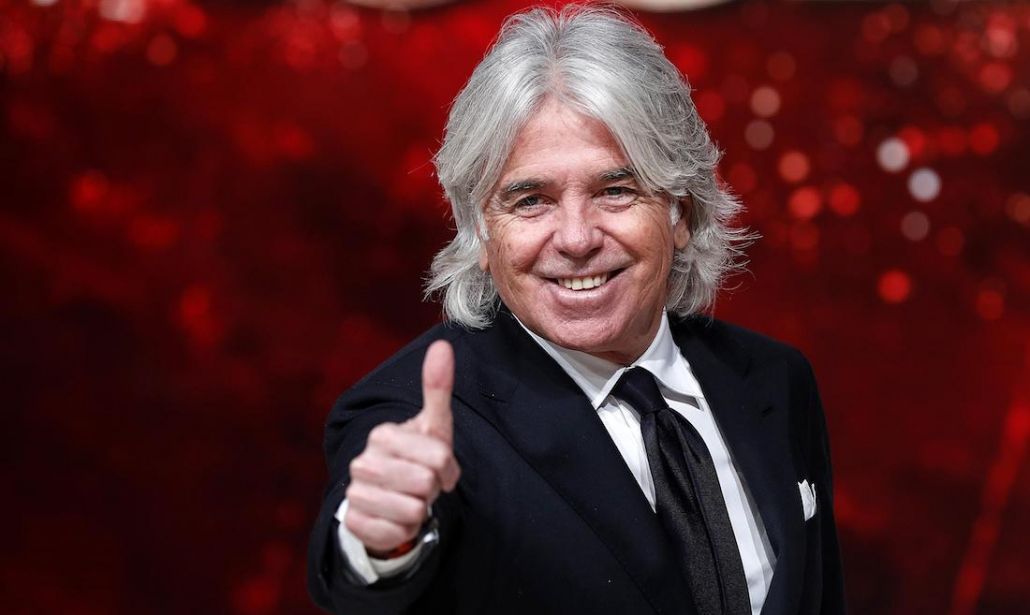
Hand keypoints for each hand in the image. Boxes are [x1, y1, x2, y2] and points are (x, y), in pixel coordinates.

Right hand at [343, 340, 460, 555]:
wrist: (388, 496)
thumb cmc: (416, 457)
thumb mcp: (433, 425)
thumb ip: (437, 387)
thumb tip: (442, 344)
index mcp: (383, 434)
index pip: (439, 457)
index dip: (448, 468)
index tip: (439, 468)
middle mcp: (363, 461)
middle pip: (426, 484)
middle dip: (432, 489)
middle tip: (422, 485)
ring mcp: (355, 492)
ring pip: (412, 510)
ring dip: (419, 510)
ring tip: (409, 499)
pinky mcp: (354, 522)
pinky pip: (396, 533)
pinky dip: (404, 530)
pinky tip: (396, 518)